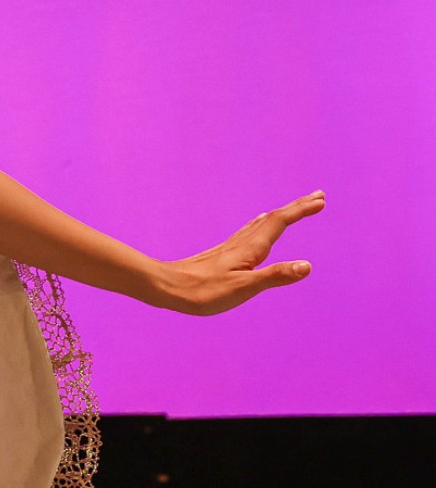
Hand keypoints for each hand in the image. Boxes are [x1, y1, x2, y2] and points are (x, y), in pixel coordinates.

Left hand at [155, 190, 325, 314]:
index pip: (280, 222)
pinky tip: (258, 227)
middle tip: (318, 196)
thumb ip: (274, 276)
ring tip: (295, 207)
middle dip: (296, 207)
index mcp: (250, 248)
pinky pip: (249, 232)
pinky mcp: (223, 254)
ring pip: (262, 223)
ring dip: (282, 214)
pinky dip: (263, 224)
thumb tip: (307, 265)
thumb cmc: (203, 292)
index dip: (300, 211)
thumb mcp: (244, 288)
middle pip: (273, 218)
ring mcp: (231, 247)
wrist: (165, 287)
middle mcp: (242, 243)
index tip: (321, 201)